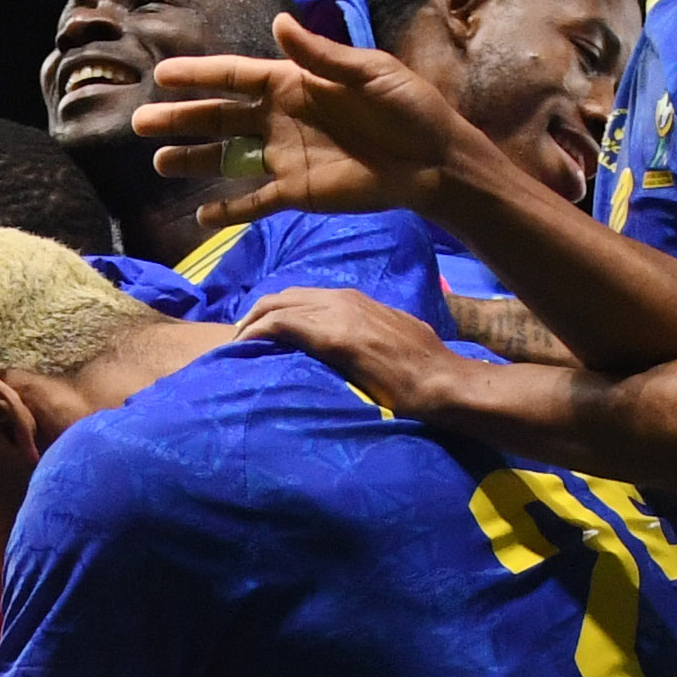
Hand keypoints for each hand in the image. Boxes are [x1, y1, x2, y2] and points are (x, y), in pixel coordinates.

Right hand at [129, 13, 473, 215]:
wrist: (434, 160)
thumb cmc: (408, 107)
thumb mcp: (370, 72)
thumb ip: (322, 55)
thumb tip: (279, 24)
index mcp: (295, 83)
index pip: (236, 77)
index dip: (199, 76)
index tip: (161, 74)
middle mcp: (282, 119)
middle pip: (220, 117)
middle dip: (180, 118)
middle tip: (140, 123)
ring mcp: (286, 157)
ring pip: (228, 159)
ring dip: (195, 161)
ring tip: (159, 163)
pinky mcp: (299, 193)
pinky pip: (256, 203)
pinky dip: (230, 211)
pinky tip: (201, 217)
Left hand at [227, 283, 500, 429]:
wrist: (443, 381)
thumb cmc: (427, 370)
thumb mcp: (394, 341)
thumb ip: (370, 337)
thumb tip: (358, 350)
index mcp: (358, 301)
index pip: (306, 297)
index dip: (279, 312)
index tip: (262, 334)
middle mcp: (344, 298)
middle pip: (284, 296)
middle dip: (256, 314)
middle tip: (239, 339)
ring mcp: (338, 313)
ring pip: (276, 304)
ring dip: (250, 323)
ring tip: (233, 345)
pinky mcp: (332, 335)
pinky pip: (281, 324)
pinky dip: (256, 332)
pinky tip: (242, 348)